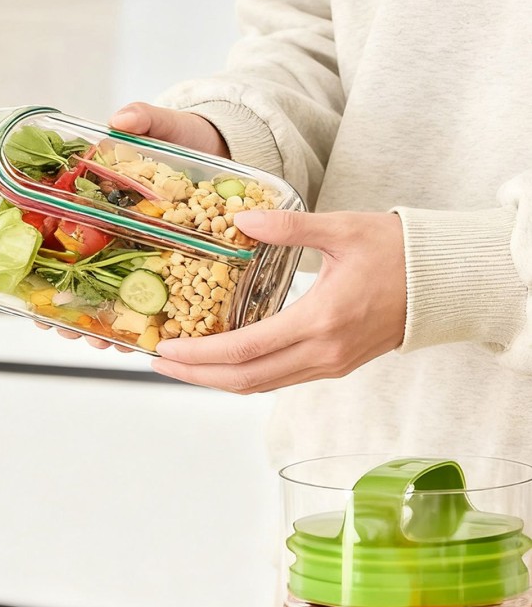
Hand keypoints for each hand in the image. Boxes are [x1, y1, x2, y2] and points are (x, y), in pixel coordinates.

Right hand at [34, 103, 227, 351]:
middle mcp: (117, 232)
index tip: (33, 292)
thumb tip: (120, 119)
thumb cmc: (189, 139)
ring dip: (101, 323)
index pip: (61, 237)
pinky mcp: (176, 262)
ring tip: (97, 342)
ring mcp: (145, 251)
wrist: (226, 148)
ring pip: (114, 295)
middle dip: (69, 309)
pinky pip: (156, 298)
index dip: (42, 266)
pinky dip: (143, 323)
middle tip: (65, 329)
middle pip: (82, 277)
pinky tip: (134, 343)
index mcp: (103, 202)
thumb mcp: (166, 127)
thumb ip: (145, 121)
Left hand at [152, 210, 406, 392]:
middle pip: (246, 380)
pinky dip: (245, 375)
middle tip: (160, 363)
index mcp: (321, 320)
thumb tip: (242, 220)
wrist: (446, 282)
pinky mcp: (334, 365)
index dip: (201, 354)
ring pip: (262, 385)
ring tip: (183, 365)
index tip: (167, 349)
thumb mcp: (343, 229)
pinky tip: (223, 360)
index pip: (246, 349)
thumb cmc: (399, 251)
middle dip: (198, 375)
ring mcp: (330, 364)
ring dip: (218, 379)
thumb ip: (289, 227)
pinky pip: (280, 379)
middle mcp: (323, 352)